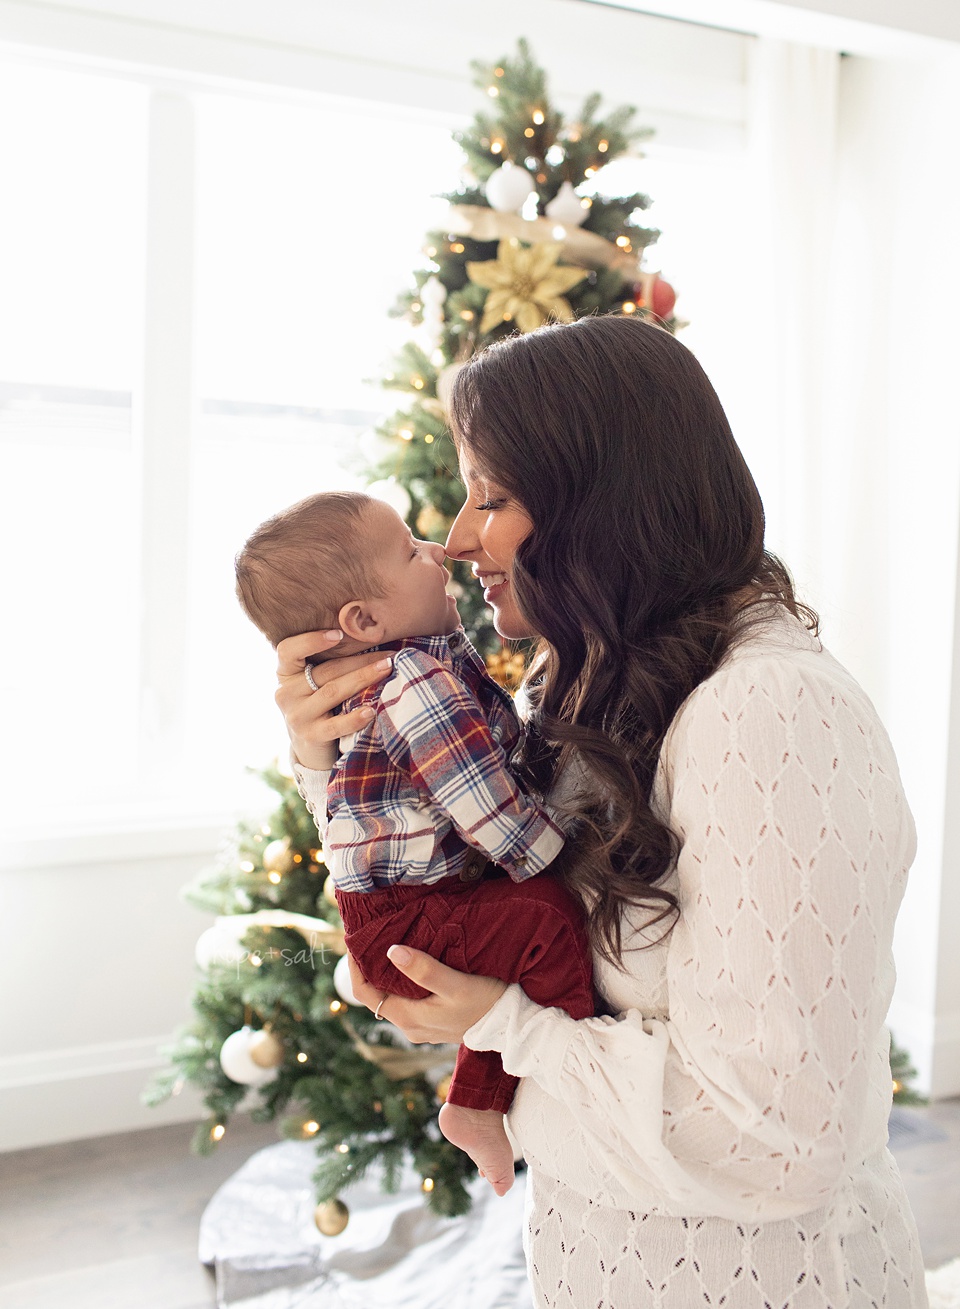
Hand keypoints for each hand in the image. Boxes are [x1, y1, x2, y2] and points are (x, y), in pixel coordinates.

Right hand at [275, 630, 392, 770]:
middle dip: (360, 660)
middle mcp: (286, 693)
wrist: (309, 746)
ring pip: (333, 691)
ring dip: (363, 679)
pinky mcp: (311, 736)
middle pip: (326, 671)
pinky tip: (371, 711)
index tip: (339, 634)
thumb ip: (328, 660)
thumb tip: (366, 632)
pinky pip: (335, 725)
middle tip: (388, 655)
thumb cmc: (318, 703)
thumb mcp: (313, 681)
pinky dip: (354, 718)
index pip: (288, 650)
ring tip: (386, 670)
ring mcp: (297, 716)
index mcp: (285, 673)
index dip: (311, 640)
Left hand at [348, 947, 506, 1043]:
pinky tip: (410, 962)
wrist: (514, 1025)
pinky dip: (402, 980)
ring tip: (387, 943)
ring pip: (392, 996)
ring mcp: (422, 1025)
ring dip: (386, 973)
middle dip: (369, 967)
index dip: (354, 968)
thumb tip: (391, 951)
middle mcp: (410, 1026)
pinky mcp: (434, 1020)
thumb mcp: (456, 984)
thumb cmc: (487, 1002)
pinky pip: (407, 999)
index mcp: (408, 1018)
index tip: (354, 941)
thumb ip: (424, 970)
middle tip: (370, 936)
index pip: (365, 994)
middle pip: (376, 995)